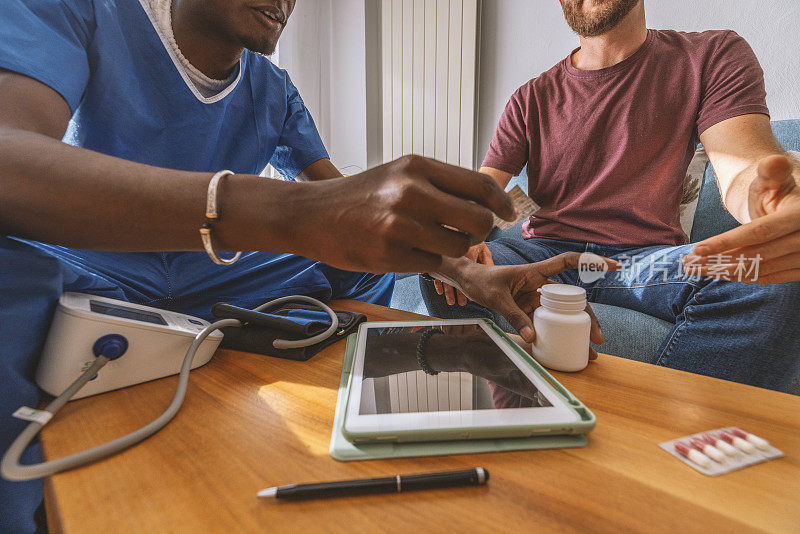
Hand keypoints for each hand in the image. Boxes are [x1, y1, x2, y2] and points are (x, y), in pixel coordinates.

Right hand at [297, 155, 514, 272]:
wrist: (311, 214)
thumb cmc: (361, 195)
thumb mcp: (400, 173)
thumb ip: (440, 183)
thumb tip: (487, 202)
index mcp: (417, 166)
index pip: (480, 185)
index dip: (501, 203)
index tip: (507, 214)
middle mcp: (411, 192)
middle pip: (479, 221)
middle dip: (481, 232)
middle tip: (469, 234)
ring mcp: (400, 226)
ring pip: (459, 247)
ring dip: (453, 249)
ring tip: (430, 241)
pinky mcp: (390, 255)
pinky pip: (432, 264)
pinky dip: (426, 261)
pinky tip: (405, 250)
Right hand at [434, 241, 493, 305]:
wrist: (456, 228)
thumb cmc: (474, 240)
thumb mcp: (484, 249)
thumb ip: (488, 262)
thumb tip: (492, 275)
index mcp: (469, 253)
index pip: (470, 273)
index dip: (470, 286)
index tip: (472, 298)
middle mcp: (457, 257)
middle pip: (456, 278)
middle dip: (458, 293)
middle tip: (462, 304)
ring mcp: (446, 258)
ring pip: (445, 277)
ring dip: (448, 291)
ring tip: (451, 302)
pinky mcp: (439, 259)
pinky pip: (436, 271)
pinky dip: (438, 283)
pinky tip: (440, 292)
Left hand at [454, 252, 618, 354]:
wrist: (467, 283)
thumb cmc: (481, 282)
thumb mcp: (496, 298)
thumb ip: (514, 316)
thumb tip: (532, 337)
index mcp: (536, 272)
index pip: (569, 262)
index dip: (592, 262)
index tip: (614, 265)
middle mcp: (541, 284)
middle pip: (573, 299)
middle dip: (588, 318)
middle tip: (598, 337)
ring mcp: (537, 298)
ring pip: (563, 314)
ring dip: (577, 330)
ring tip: (589, 349)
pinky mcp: (530, 310)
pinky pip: (548, 322)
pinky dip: (557, 334)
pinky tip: (566, 348)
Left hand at [685, 155, 799, 283]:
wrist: (790, 211)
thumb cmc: (775, 192)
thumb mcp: (772, 180)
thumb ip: (771, 172)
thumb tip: (773, 161)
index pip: (759, 232)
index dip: (727, 241)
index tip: (697, 249)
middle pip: (757, 255)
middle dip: (719, 260)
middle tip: (688, 263)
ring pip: (760, 270)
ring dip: (724, 272)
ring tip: (694, 268)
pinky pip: (767, 278)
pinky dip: (740, 277)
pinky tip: (715, 273)